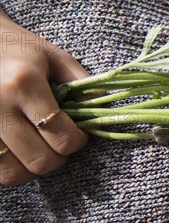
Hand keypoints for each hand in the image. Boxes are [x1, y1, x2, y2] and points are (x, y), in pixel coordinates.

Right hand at [0, 10, 88, 185]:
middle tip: (58, 143)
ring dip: (32, 168)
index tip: (78, 134)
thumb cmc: (16, 49)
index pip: (63, 137)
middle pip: (41, 161)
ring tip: (37, 148)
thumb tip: (103, 111)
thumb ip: (80, 84)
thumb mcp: (52, 57)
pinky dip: (10, 169)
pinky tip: (17, 152)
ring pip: (13, 173)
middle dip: (58, 157)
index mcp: (23, 83)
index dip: (77, 142)